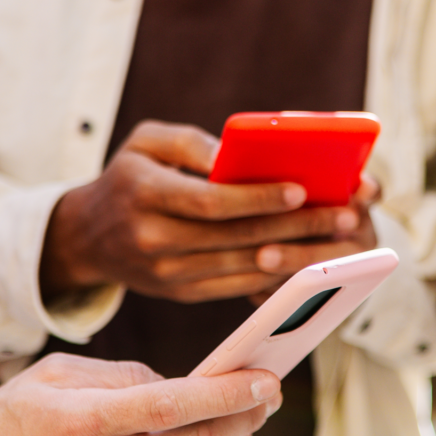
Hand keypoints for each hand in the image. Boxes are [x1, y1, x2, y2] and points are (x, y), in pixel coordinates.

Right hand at [0, 353, 281, 435]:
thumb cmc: (11, 423)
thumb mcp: (56, 376)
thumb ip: (124, 376)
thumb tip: (184, 384)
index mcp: (83, 420)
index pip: (174, 404)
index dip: (228, 394)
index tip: (266, 380)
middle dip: (245, 418)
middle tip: (269, 397)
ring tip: (246, 418)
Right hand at [41, 121, 370, 302]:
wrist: (88, 236)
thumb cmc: (129, 177)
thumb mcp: (146, 142)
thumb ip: (191, 143)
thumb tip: (237, 158)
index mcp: (143, 193)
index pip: (210, 202)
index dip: (257, 198)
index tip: (300, 190)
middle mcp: (153, 238)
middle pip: (236, 236)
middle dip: (297, 226)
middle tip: (346, 215)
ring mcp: (167, 273)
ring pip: (243, 265)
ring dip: (298, 254)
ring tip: (340, 240)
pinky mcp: (181, 293)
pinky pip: (236, 286)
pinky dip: (276, 274)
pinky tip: (310, 261)